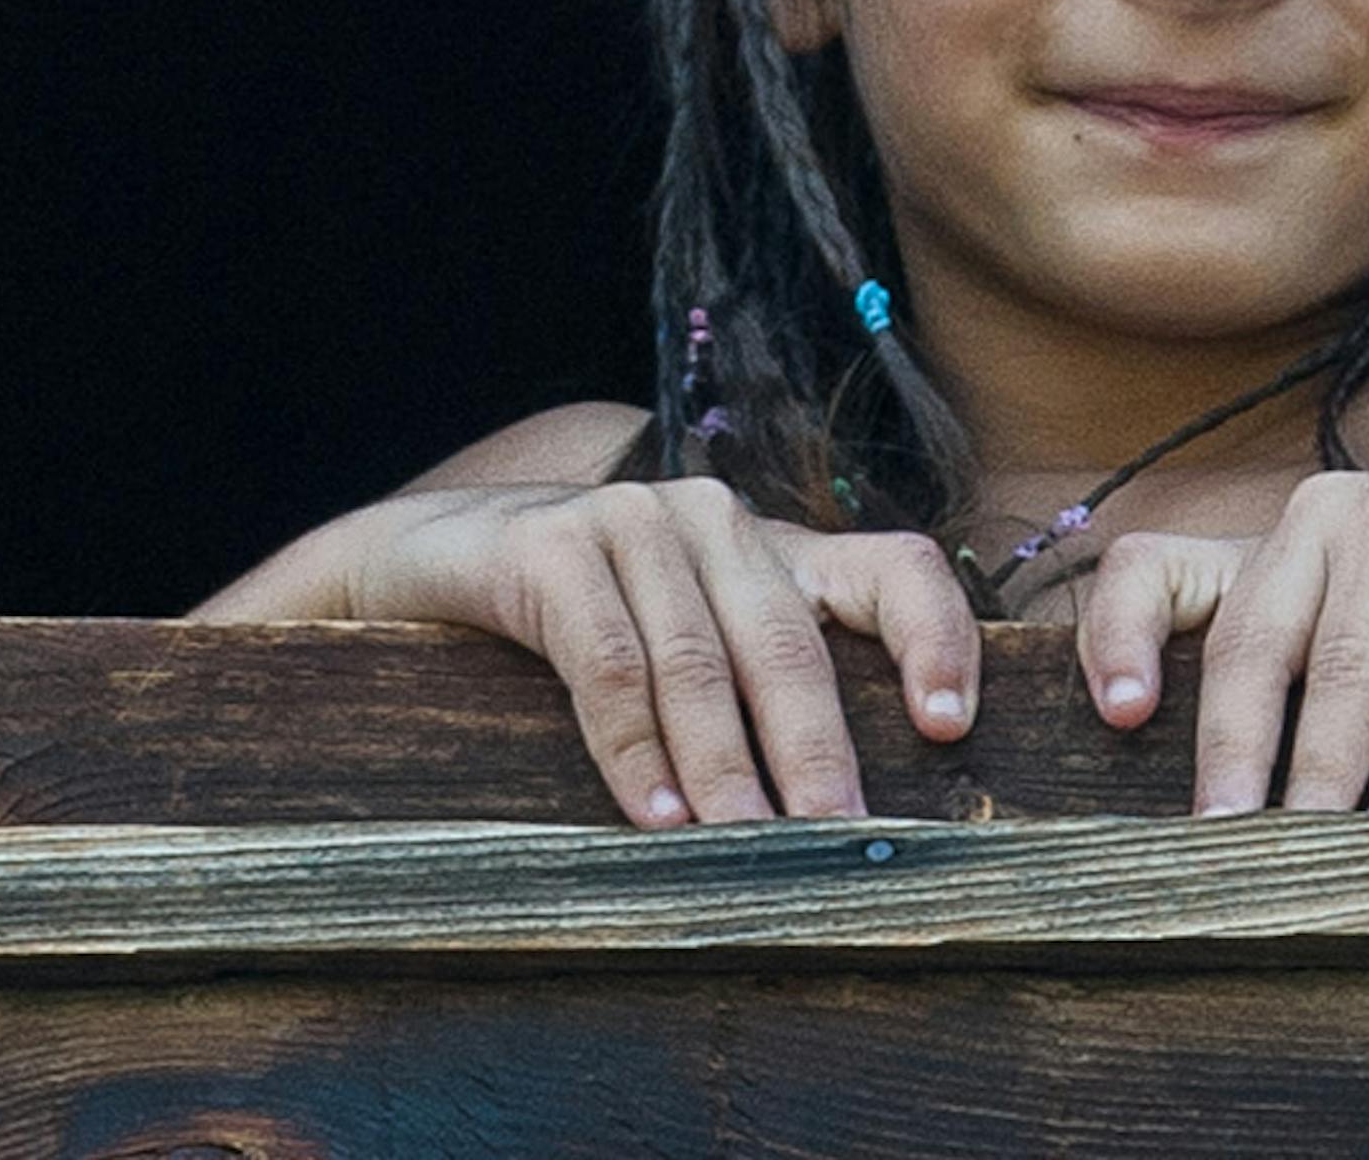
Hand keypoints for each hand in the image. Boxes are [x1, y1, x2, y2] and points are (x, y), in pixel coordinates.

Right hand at [308, 475, 979, 827]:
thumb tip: (836, 833)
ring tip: (745, 851)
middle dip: (817, 753)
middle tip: (840, 845)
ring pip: (698, 661)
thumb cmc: (575, 626)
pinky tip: (656, 813)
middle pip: (789, 643)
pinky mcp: (548, 544)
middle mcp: (714, 518)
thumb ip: (754, 700)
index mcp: (772, 549)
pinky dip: (633, 746)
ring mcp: (631, 520)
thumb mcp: (682, 649)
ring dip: (724, 767)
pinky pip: (606, 658)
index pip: (892, 570)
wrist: (422, 561)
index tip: (946, 728)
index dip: (934, 639)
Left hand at [1063, 454, 1368, 813]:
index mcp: (1280, 538)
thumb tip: (1227, 812)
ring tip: (1314, 857)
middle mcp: (1330, 516)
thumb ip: (1300, 670)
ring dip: (1328, 773)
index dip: (1117, 637)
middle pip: (1253, 642)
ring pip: (1347, 668)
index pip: (1157, 568)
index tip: (1120, 719)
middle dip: (1234, 753)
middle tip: (1223, 847)